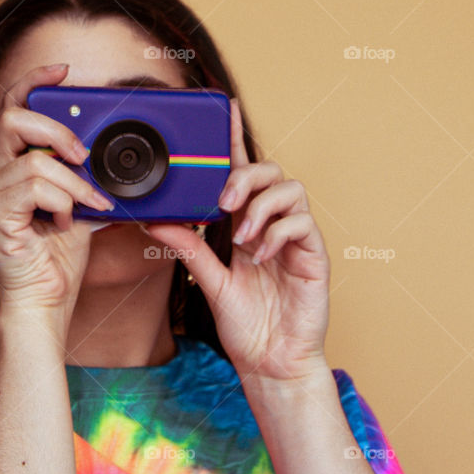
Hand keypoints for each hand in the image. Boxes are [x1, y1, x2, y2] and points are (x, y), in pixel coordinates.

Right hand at [0, 63, 113, 331]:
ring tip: (90, 203)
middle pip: (12, 119)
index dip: (36, 82)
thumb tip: (123, 166)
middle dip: (56, 129)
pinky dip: (62, 201)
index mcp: (14, 166)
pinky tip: (67, 223)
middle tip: (84, 153)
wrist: (45, 302)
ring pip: (34, 160)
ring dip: (74, 181)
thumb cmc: (58, 261)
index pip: (14, 108)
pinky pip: (34, 188)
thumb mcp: (83, 209)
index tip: (65, 72)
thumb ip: (91, 181)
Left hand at [142, 99, 329, 383]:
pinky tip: (260, 253)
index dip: (234, 140)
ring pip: (289, 189)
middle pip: (270, 172)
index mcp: (246, 226)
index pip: (241, 174)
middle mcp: (272, 226)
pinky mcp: (314, 254)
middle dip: (244, 176)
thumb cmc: (247, 326)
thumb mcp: (211, 282)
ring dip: (260, 205)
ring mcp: (296, 239)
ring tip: (241, 236)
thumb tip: (159, 220)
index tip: (222, 110)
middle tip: (222, 202)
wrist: (271, 363)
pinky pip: (301, 223)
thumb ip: (191, 249)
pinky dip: (276, 231)